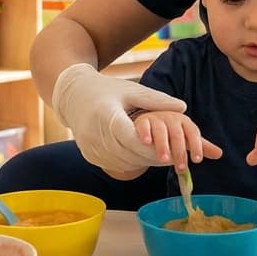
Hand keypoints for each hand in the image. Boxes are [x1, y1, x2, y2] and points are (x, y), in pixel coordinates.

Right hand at [51, 63, 187, 178]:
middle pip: (129, 154)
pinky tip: (144, 157)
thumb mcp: (130, 90)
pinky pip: (115, 165)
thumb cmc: (105, 90)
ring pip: (124, 163)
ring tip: (164, 157)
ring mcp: (91, 148)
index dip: (149, 145)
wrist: (72, 96)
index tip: (168, 148)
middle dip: (153, 157)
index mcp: (105, 115)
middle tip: (176, 158)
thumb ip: (156, 100)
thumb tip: (183, 107)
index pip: (129, 136)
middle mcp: (95, 134)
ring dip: (144, 162)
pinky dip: (132, 163)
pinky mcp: (90, 156)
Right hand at [132, 110, 221, 168]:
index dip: (197, 146)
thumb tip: (219, 154)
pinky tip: (147, 142)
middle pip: (177, 134)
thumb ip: (200, 147)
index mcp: (185, 122)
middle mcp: (172, 118)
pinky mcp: (142, 121)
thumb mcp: (186, 142)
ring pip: (161, 131)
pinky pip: (144, 125)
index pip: (193, 133)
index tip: (197, 160)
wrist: (149, 130)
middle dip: (179, 151)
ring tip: (164, 160)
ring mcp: (156, 119)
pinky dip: (145, 133)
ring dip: (163, 145)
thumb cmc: (170, 136)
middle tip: (180, 168)